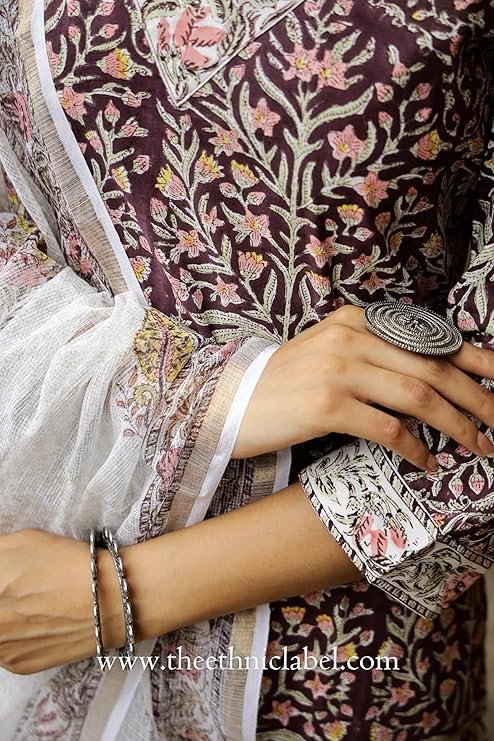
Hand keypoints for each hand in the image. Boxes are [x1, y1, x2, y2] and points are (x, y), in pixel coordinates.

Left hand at [0, 529, 124, 673]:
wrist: (110, 600)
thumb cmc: (69, 563)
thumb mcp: (23, 540)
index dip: (1, 580)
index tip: (8, 579)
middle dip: (4, 598)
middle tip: (18, 590)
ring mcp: (0, 649)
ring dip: (4, 618)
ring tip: (29, 604)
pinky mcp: (16, 666)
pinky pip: (5, 648)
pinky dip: (15, 636)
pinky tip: (38, 621)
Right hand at [233, 304, 493, 470]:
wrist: (233, 402)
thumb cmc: (285, 383)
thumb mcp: (330, 353)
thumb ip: (374, 354)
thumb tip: (430, 378)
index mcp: (356, 320)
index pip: (427, 338)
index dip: (474, 358)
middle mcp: (350, 338)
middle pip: (431, 369)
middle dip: (475, 398)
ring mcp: (338, 370)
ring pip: (417, 397)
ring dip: (457, 425)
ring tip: (480, 446)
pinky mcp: (327, 405)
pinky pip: (387, 428)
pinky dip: (415, 448)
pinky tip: (426, 462)